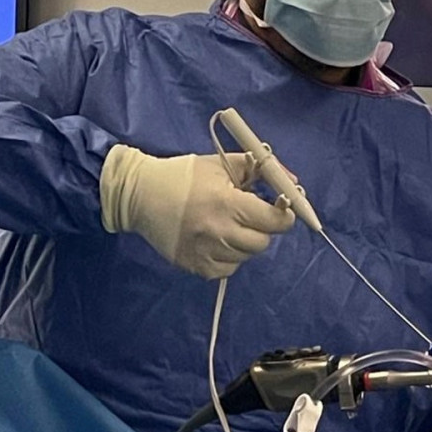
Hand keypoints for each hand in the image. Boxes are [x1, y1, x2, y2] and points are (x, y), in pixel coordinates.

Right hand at [100, 144, 295, 278]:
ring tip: (229, 224)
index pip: (275, 220)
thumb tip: (292, 182)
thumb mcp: (223, 163)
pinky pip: (228, 268)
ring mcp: (204, 253)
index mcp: (226, 203)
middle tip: (251, 214)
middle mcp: (217, 232)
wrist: (139, 194)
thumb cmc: (185, 175)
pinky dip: (230, 256)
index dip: (285, 214)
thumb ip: (262, 169)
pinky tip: (218, 239)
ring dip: (246, 241)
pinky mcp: (194, 267)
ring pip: (247, 256)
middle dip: (264, 227)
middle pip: (263, 242)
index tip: (281, 206)